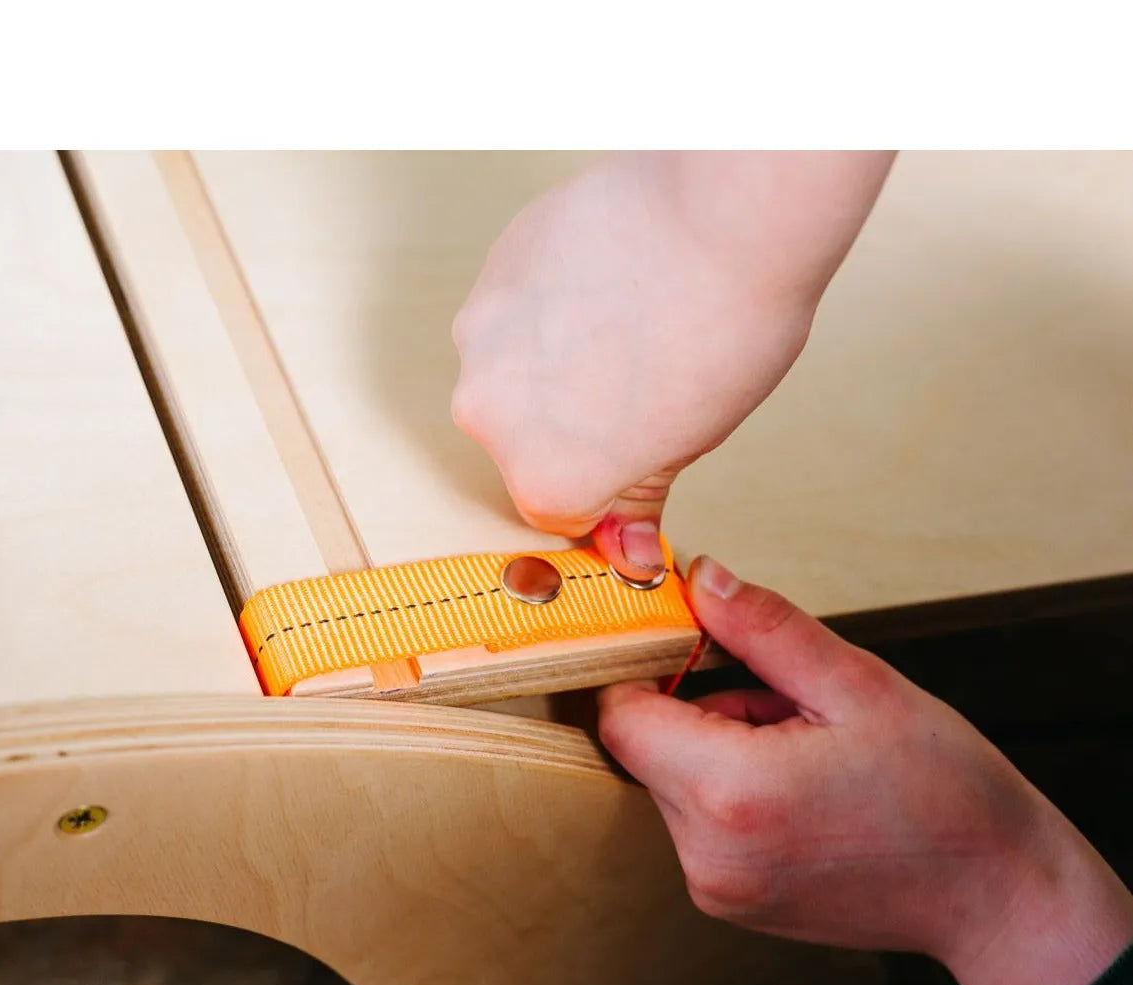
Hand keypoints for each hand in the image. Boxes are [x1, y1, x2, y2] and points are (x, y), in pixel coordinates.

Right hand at [452, 151, 892, 579]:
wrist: (719, 213)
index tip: (635, 457)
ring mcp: (481, 335)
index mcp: (543, 478)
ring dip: (552, 362)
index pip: (558, 510)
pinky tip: (603, 284)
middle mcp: (490, 415)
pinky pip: (512, 310)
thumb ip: (636, 502)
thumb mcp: (687, 445)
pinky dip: (547, 307)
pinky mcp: (489, 269)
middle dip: (570, 424)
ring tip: (622, 325)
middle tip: (637, 382)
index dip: (604, 486)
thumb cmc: (722, 333)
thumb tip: (630, 552)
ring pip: (511, 371)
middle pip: (523, 441)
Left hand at [598, 556, 1132, 984]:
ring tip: (802, 755)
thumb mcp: (859, 684)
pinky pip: (695, 823)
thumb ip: (764, 628)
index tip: (688, 649)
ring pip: (671, 783)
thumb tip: (700, 578)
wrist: (994, 893)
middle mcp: (707, 851)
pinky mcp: (726, 900)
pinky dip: (728, 794)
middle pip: (646, 748)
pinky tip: (797, 792)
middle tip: (784, 709)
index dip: (644, 671)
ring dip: (716, 752)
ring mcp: (715, 887)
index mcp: (730, 792)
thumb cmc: (943, 790)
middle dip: (698, 711)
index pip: (622, 716)